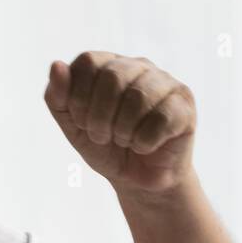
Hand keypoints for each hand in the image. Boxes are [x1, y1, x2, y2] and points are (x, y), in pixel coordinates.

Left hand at [44, 51, 196, 196]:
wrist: (137, 181)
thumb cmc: (106, 148)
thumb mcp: (72, 126)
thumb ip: (57, 97)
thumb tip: (56, 65)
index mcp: (109, 64)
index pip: (88, 62)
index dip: (79, 97)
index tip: (82, 122)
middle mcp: (139, 66)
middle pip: (113, 77)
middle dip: (99, 117)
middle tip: (102, 137)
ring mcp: (165, 83)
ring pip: (139, 97)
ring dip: (122, 131)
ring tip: (124, 141)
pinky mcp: (184, 105)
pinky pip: (162, 118)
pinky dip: (144, 142)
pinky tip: (144, 146)